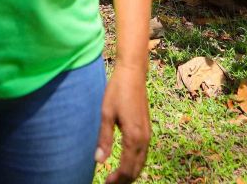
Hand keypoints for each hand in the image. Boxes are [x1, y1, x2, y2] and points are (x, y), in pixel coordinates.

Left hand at [94, 64, 150, 182]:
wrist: (133, 73)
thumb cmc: (117, 90)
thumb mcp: (106, 113)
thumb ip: (104, 138)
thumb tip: (99, 161)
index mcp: (134, 136)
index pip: (127, 169)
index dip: (117, 180)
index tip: (106, 183)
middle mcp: (144, 138)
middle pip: (137, 169)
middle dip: (125, 180)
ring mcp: (147, 134)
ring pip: (142, 163)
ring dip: (131, 173)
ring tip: (117, 179)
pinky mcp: (147, 129)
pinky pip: (143, 154)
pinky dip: (136, 163)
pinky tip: (127, 163)